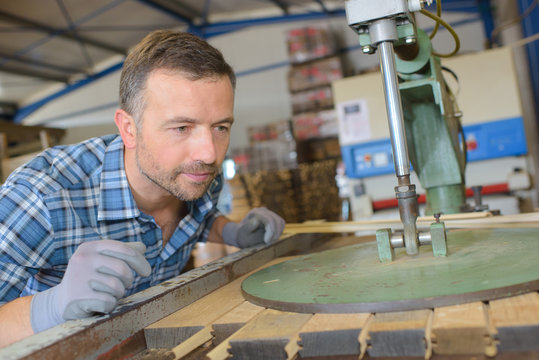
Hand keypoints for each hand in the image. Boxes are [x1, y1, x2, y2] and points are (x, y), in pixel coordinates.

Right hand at [30, 240, 150, 332]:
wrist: (62, 301)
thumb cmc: (89, 278)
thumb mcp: (102, 261)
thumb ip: (122, 253)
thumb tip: (143, 248)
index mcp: (90, 247)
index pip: (123, 249)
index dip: (139, 261)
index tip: (147, 272)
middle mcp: (82, 259)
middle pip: (122, 269)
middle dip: (128, 280)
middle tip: (123, 285)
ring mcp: (78, 277)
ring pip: (117, 287)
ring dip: (118, 294)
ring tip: (107, 293)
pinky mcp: (77, 296)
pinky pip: (108, 302)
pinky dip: (109, 305)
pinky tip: (98, 303)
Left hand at [222, 207, 284, 247]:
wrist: (241, 234)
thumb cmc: (242, 236)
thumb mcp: (243, 235)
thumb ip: (249, 228)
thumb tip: (257, 220)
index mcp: (255, 212)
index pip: (269, 220)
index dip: (271, 231)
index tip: (266, 242)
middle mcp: (263, 210)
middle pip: (277, 220)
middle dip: (275, 233)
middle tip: (269, 243)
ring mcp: (269, 213)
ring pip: (280, 222)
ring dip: (278, 233)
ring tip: (269, 241)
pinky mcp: (273, 218)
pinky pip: (280, 224)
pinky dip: (278, 232)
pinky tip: (271, 238)